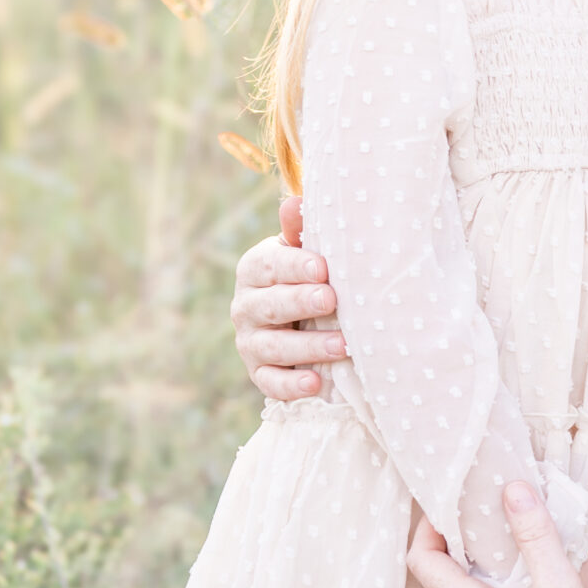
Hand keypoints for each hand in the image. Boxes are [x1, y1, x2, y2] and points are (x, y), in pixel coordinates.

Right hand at [230, 194, 346, 399]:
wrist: (297, 317)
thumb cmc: (306, 274)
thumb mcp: (302, 250)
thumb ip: (298, 230)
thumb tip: (296, 201)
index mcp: (254, 270)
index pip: (268, 266)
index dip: (294, 266)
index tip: (323, 267)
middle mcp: (245, 307)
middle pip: (270, 307)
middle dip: (301, 303)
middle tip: (333, 301)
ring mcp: (249, 342)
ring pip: (273, 347)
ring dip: (307, 347)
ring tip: (342, 345)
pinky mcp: (258, 373)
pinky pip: (270, 382)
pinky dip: (290, 385)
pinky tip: (315, 384)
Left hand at [408, 485, 587, 587]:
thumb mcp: (562, 585)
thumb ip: (535, 533)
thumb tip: (512, 488)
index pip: (421, 560)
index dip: (429, 529)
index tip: (452, 510)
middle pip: (437, 583)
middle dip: (454, 551)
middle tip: (485, 527)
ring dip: (469, 583)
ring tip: (505, 562)